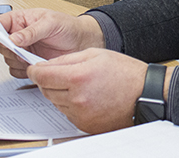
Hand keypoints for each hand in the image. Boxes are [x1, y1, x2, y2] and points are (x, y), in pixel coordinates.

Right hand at [0, 9, 103, 77]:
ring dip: (17, 60)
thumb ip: (32, 31)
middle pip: (0, 44)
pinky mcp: (27, 63)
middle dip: (9, 49)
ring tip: (32, 55)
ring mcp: (22, 50)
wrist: (81, 42)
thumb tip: (14, 38)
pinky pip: (16, 71)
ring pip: (7, 59)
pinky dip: (23, 70)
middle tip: (21, 49)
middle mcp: (19, 35)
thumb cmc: (68, 27)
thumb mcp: (51, 23)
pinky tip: (35, 64)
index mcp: (21, 20)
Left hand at [27, 48, 148, 133]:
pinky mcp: (84, 125)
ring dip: (59, 93)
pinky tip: (85, 96)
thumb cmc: (124, 73)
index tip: (34, 69)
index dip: (35, 71)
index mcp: (78, 77)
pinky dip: (70, 104)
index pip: (42, 76)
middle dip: (48, 80)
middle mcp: (77, 98)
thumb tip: (46, 65)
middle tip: (60, 74)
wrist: (144, 93)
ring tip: (79, 84)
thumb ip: (67, 59)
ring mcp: (80, 114)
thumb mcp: (95, 54)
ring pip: (55, 102)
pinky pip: (67, 113)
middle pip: (45, 90)